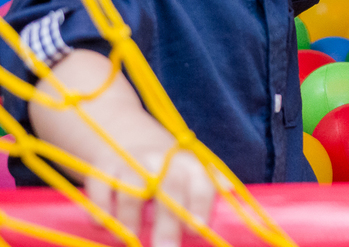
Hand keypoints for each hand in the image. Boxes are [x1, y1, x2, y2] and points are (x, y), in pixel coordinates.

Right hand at [30, 51, 216, 246]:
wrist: (119, 130)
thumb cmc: (161, 158)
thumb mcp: (187, 163)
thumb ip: (208, 179)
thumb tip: (232, 192)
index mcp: (186, 162)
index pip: (201, 182)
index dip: (201, 205)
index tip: (198, 229)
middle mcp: (160, 160)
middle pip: (168, 189)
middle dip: (169, 222)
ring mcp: (129, 164)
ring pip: (131, 192)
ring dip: (129, 220)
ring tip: (130, 239)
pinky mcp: (100, 170)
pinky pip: (99, 193)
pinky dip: (101, 212)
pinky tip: (106, 226)